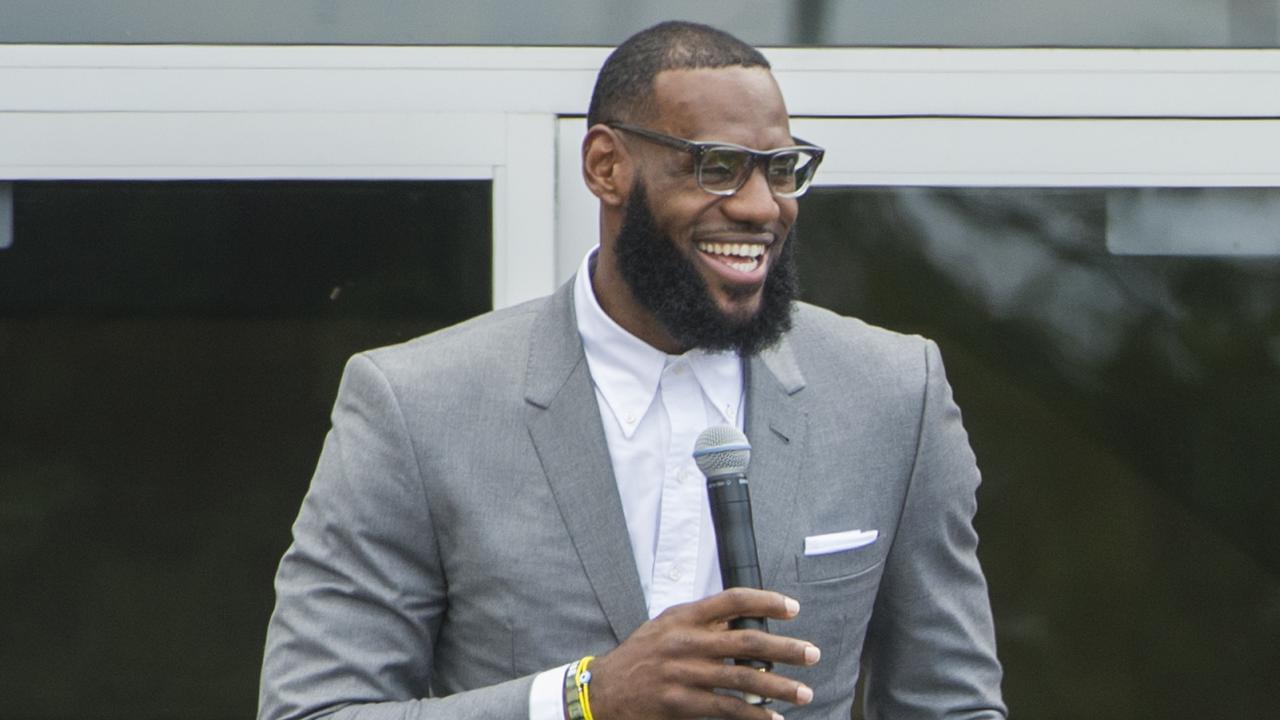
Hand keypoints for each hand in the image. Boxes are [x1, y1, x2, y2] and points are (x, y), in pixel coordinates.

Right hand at [585, 587, 819, 719]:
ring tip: (803, 692)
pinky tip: (772, 718)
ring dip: (778, 687)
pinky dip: (753, 714)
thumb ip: (700, 621)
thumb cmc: (641, 656)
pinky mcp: (681, 703)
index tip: (793, 608)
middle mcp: (685, 642)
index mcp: (684, 617)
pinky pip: (725, 708)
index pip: (732, 600)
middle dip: (784, 648)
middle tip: (812, 653)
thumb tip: (742, 619)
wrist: (604, 691)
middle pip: (745, 642)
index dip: (765, 601)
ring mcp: (683, 674)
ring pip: (741, 679)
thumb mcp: (665, 626)